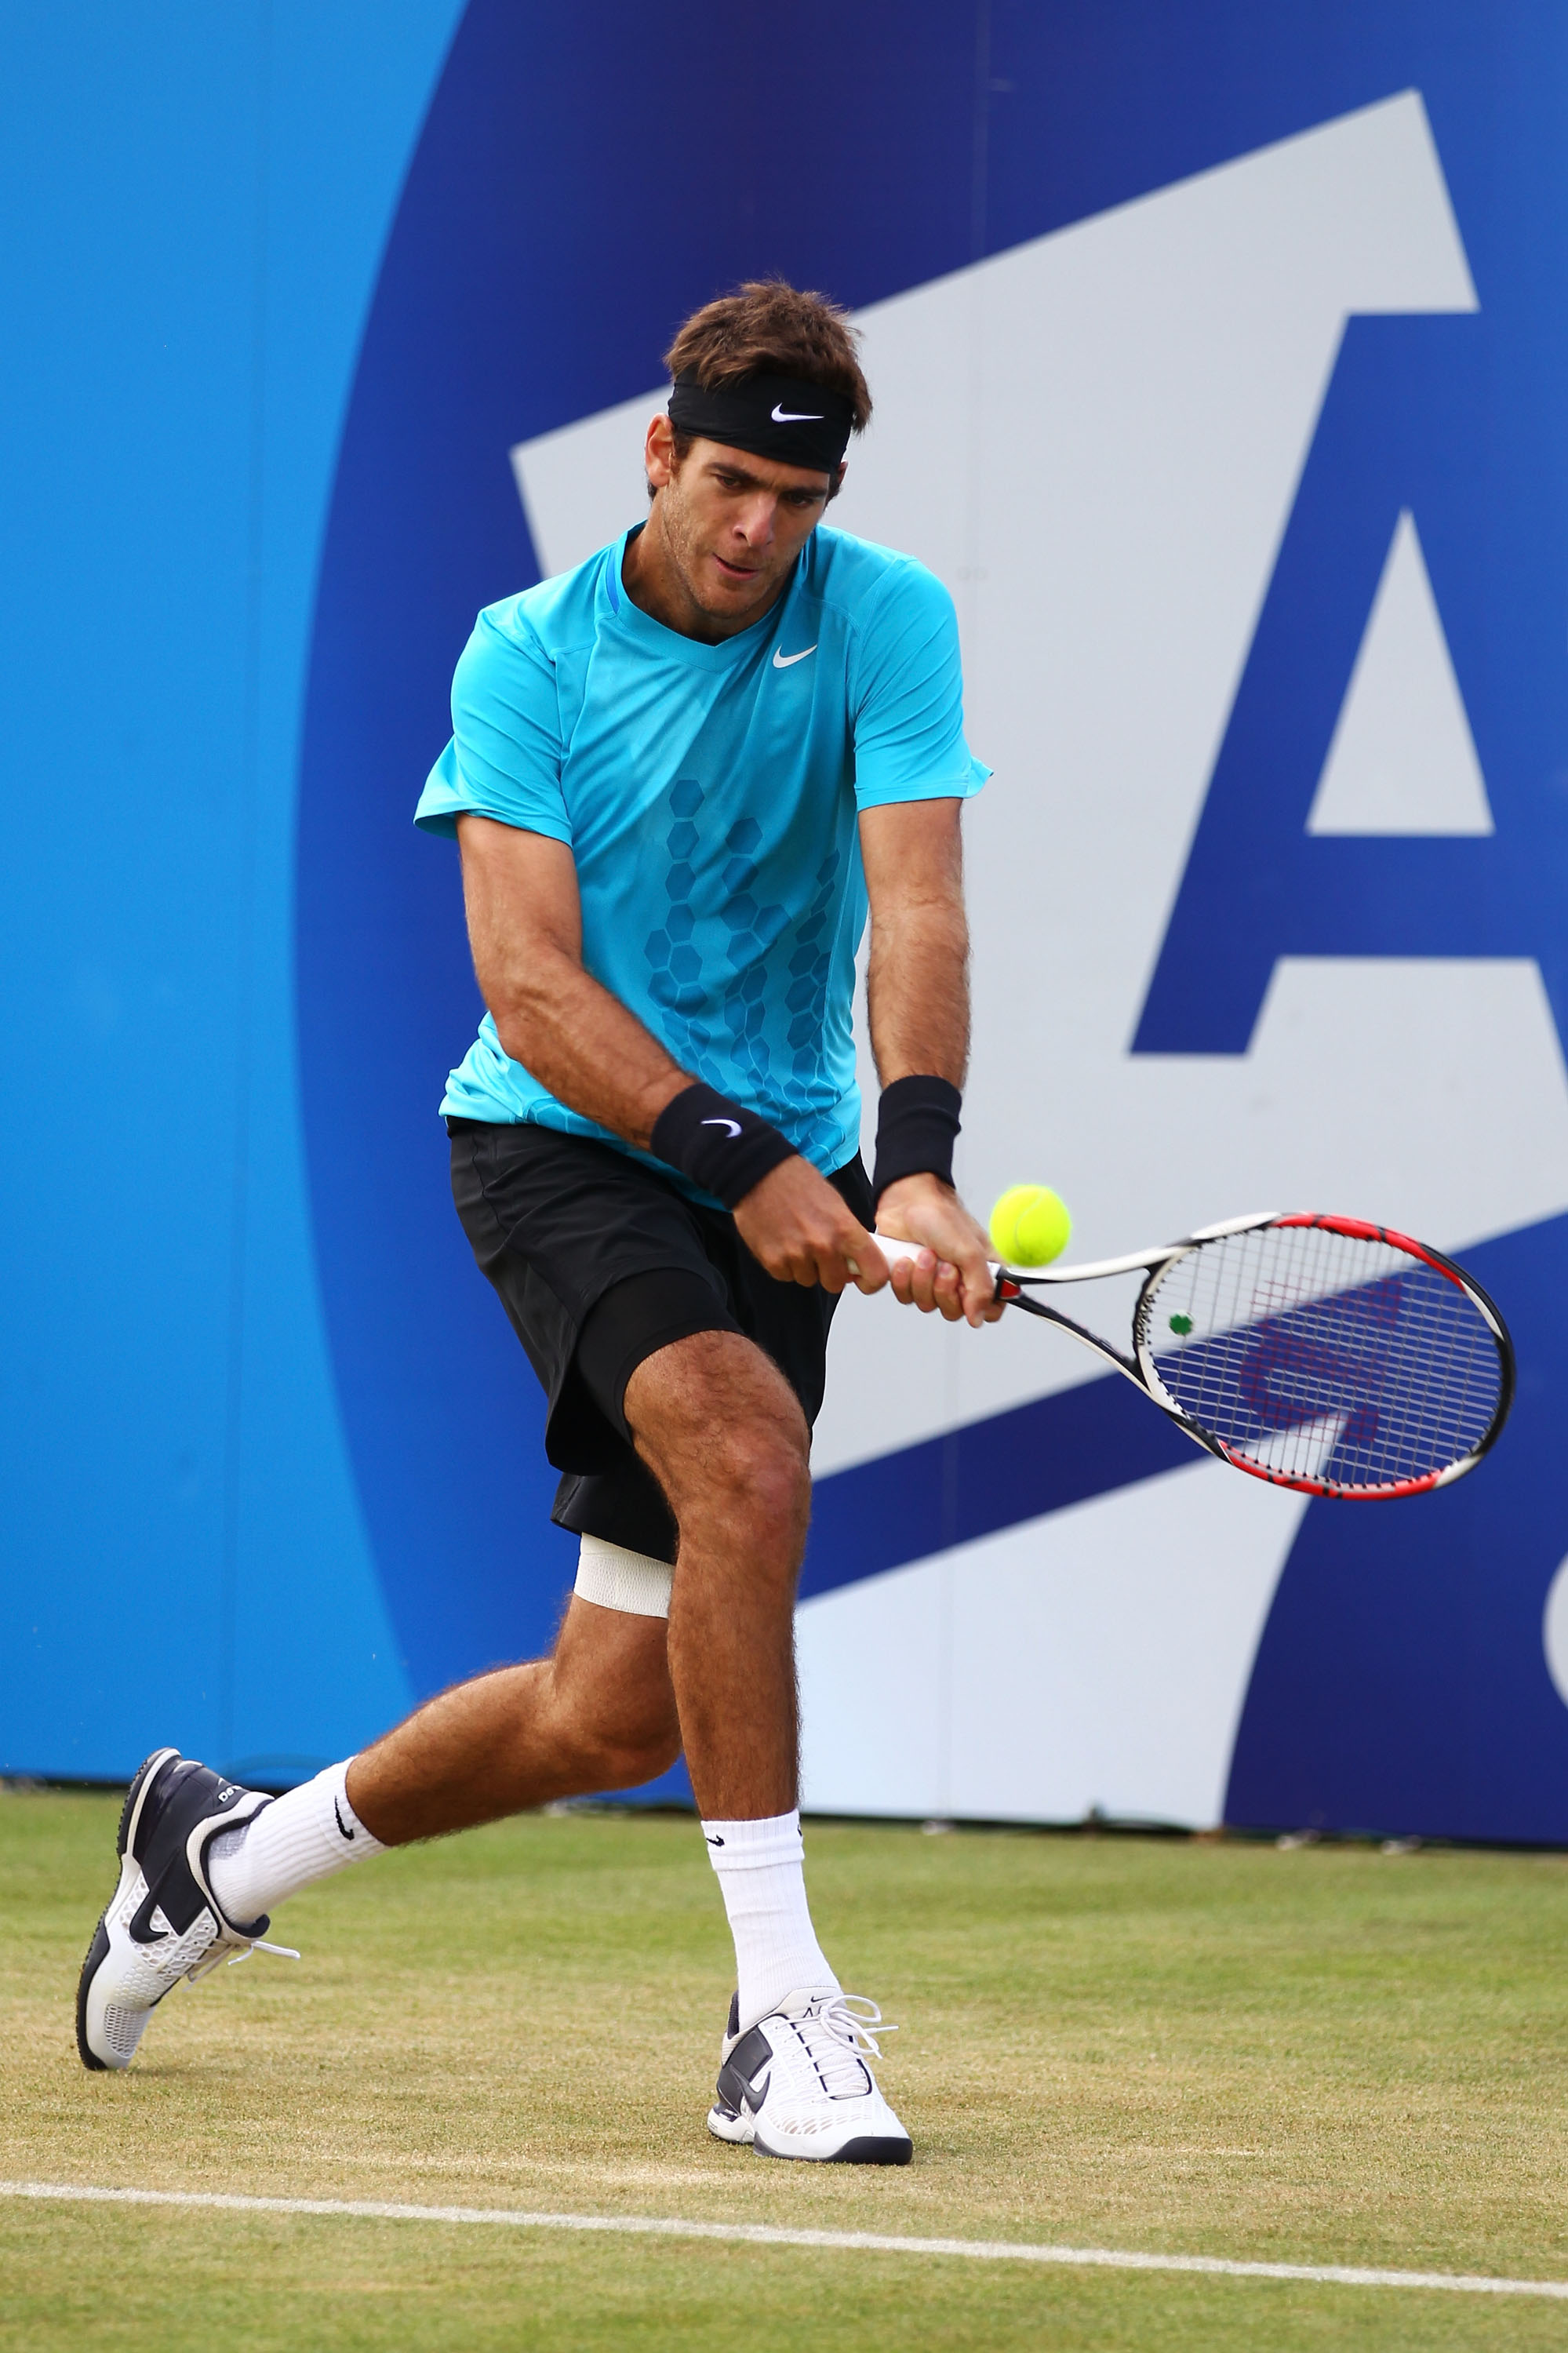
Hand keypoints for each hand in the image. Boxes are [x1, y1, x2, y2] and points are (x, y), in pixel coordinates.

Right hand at [732, 1156, 889, 1294]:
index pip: (874, 1273)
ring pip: (808, 1280)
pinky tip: (781, 1241)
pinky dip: (784, 1264)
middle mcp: (823, 1246)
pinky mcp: (773, 1261)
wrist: (760, 1173)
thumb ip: (849, 1236)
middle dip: (829, 1272)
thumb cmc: (798, 1183)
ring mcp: (797, 1255)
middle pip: (836, 1283)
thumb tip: (857, 1261)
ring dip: (804, 1267)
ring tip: (796, 1239)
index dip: (871, 1281)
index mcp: (845, 1230)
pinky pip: (786, 1276)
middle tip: (820, 1253)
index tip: (864, 1279)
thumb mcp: (836, 1204)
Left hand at [874, 1173, 1003, 1326]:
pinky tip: (906, 1260)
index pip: (991, 1309)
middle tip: (944, 1265)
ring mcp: (933, 1282)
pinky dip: (904, 1280)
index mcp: (983, 1273)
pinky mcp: (909, 1280)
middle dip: (945, 1290)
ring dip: (923, 1281)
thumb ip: (980, 1288)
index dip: (981, 1309)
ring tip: (924, 1255)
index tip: (969, 1294)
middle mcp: (959, 1281)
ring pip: (928, 1306)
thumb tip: (977, 1320)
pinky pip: (906, 1297)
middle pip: (955, 1312)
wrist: (906, 1202)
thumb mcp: (970, 1252)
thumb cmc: (943, 1219)